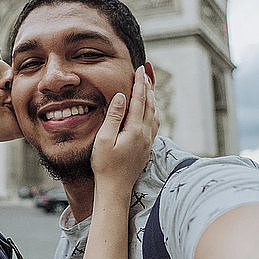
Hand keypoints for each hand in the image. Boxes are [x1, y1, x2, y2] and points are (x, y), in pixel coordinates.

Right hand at [90, 65, 158, 193]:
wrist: (115, 189)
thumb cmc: (105, 166)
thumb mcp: (103, 139)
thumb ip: (113, 116)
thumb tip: (122, 96)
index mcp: (135, 130)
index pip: (139, 100)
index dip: (139, 83)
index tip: (139, 69)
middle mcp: (145, 134)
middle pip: (150, 104)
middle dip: (147, 86)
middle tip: (145, 71)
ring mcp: (148, 141)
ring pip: (154, 113)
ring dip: (152, 97)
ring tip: (149, 86)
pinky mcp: (146, 147)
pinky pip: (154, 123)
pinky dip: (153, 110)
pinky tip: (150, 109)